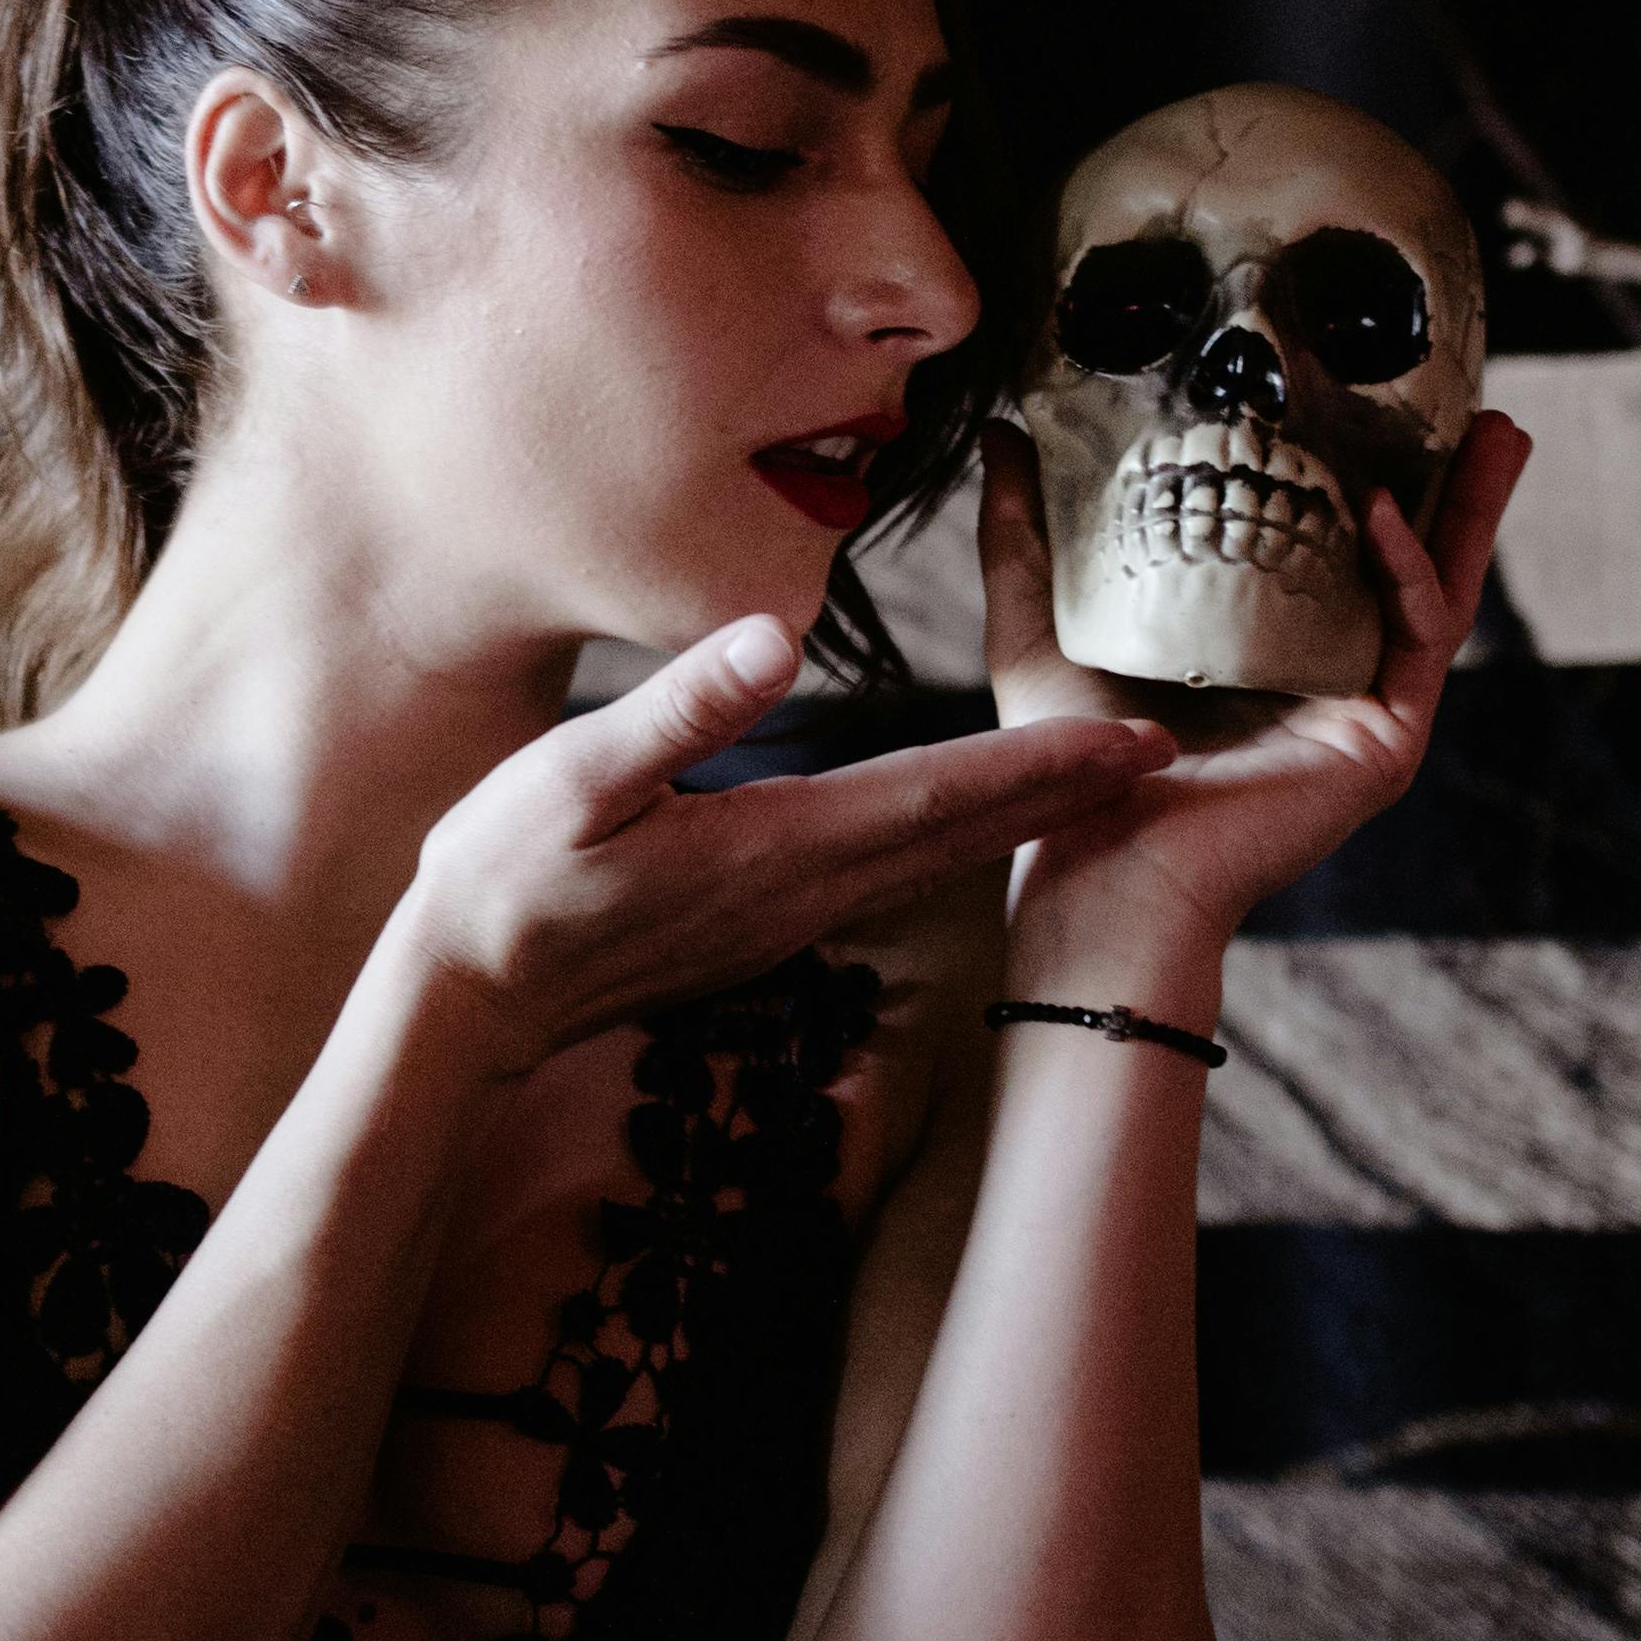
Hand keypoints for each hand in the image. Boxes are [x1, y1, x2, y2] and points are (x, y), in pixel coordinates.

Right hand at [403, 618, 1172, 1074]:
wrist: (470, 1003)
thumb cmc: (505, 880)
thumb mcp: (575, 779)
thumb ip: (679, 709)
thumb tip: (775, 638)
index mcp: (777, 847)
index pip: (940, 795)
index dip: (1045, 762)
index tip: (1140, 741)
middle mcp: (806, 894)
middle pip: (966, 833)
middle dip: (1069, 791)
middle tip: (1171, 759)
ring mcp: (789, 921)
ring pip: (936, 861)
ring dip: (1024, 820)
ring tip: (1101, 782)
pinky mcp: (765, 928)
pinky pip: (890, 875)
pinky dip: (955, 841)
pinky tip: (974, 823)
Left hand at [974, 411, 1533, 969]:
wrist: (1100, 867)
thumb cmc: (1066, 766)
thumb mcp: (1041, 624)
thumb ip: (1025, 532)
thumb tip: (1005, 432)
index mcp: (1260, 646)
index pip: (1326, 545)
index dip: (1358, 472)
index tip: (1371, 395)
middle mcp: (1321, 674)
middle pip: (1402, 561)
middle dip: (1448, 483)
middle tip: (1477, 404)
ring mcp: (1359, 709)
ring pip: (1437, 591)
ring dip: (1472, 512)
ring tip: (1499, 432)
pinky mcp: (1382, 742)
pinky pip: (1419, 642)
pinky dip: (1410, 572)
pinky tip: (1387, 512)